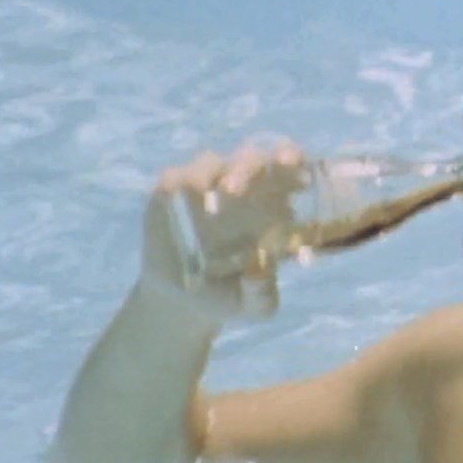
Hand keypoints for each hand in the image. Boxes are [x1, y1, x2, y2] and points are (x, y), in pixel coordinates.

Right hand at [140, 139, 306, 324]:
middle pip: (250, 159)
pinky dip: (180, 183)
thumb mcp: (252, 305)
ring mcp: (204, 185)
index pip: (289, 166)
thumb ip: (262, 295)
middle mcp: (241, 186)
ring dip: (211, 174)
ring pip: (211, 162)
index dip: (291, 157)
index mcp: (273, 204)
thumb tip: (258, 272)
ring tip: (214, 196)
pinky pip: (175, 178)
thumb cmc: (232, 294)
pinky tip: (185, 197)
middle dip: (248, 167)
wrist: (185, 300)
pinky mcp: (171, 192)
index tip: (291, 165)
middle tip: (236, 190)